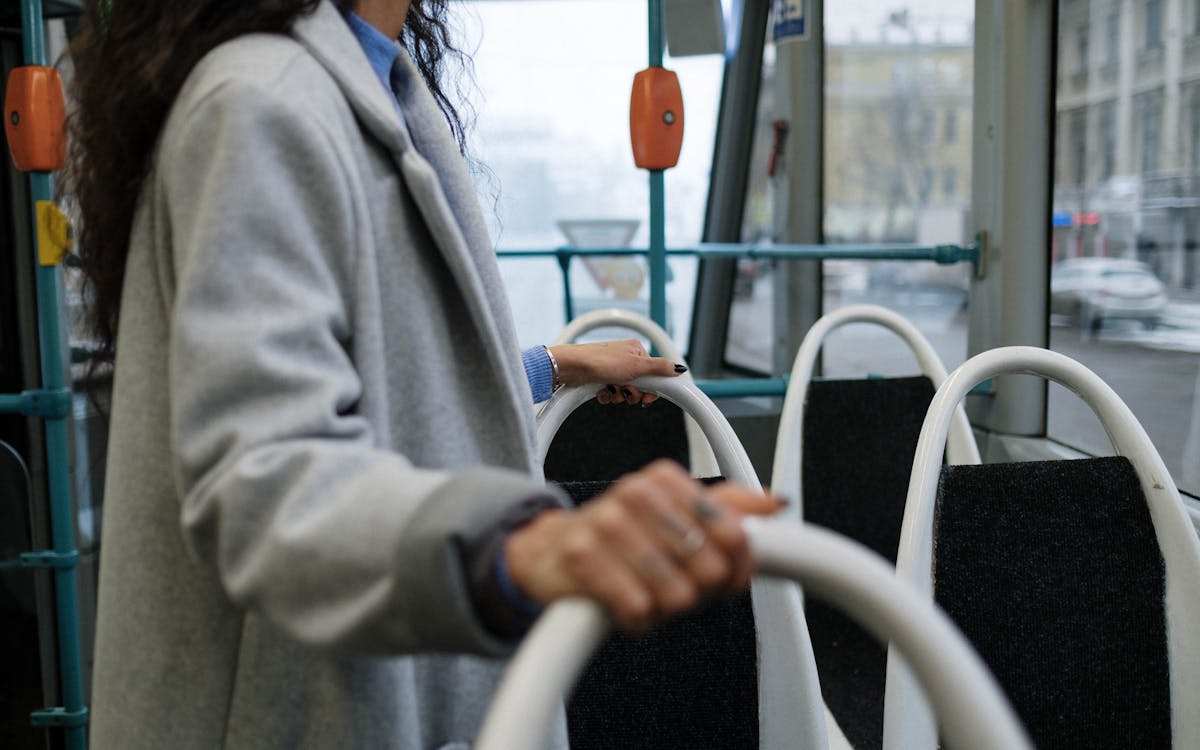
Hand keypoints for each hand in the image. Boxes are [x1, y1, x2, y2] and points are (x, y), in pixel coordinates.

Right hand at [504, 460, 783, 630]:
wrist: (552, 553)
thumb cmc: (623, 538)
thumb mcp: (677, 517)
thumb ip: (730, 510)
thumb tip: (776, 503)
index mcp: (666, 478)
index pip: (737, 535)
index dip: (735, 570)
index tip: (719, 576)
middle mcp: (636, 491)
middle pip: (710, 570)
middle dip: (696, 591)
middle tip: (670, 583)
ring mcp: (606, 521)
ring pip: (677, 595)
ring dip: (663, 607)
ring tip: (643, 590)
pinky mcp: (581, 556)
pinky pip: (638, 610)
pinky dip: (635, 620)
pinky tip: (621, 602)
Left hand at [548, 339, 685, 405]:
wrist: (573, 367)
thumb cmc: (602, 361)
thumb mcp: (637, 365)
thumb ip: (660, 368)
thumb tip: (680, 368)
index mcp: (637, 350)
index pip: (654, 374)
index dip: (651, 389)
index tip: (647, 398)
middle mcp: (625, 358)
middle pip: (640, 384)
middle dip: (633, 393)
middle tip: (627, 392)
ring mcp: (612, 369)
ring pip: (624, 390)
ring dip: (619, 395)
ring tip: (611, 389)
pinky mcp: (600, 378)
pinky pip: (611, 392)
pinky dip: (607, 395)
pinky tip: (602, 391)